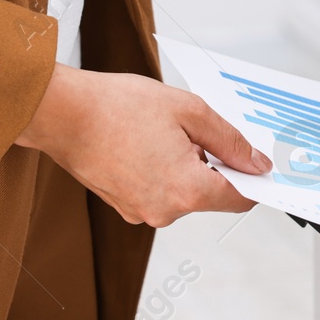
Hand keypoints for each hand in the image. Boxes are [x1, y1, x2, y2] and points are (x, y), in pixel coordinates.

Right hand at [15, 64, 271, 226]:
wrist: (62, 113)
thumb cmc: (118, 107)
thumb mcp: (190, 111)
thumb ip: (230, 141)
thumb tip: (257, 163)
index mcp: (186, 191)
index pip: (240, 198)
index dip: (253, 178)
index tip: (257, 162)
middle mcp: (165, 211)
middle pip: (211, 194)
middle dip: (214, 163)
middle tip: (197, 129)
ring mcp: (141, 212)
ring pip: (184, 192)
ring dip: (186, 165)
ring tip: (162, 132)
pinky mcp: (124, 206)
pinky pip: (159, 191)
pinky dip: (162, 170)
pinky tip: (146, 142)